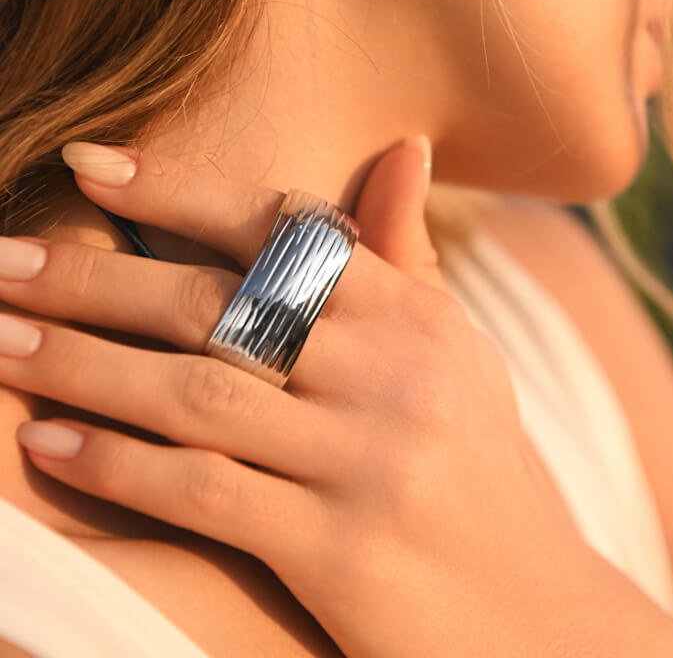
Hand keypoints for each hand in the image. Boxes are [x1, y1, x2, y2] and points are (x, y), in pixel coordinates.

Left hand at [0, 141, 600, 657]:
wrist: (538, 617)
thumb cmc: (479, 465)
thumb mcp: (457, 353)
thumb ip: (407, 255)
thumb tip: (405, 143)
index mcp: (417, 314)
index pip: (284, 228)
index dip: (179, 191)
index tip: (87, 166)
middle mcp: (395, 373)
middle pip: (221, 305)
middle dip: (96, 279)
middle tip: (2, 261)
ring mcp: (369, 461)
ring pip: (198, 394)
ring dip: (84, 366)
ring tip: (0, 342)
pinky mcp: (340, 552)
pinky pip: (205, 493)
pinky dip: (119, 466)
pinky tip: (52, 445)